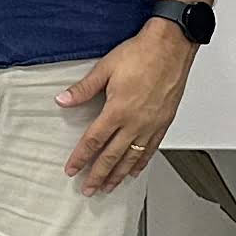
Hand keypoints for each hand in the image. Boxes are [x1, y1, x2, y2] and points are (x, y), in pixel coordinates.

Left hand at [57, 21, 190, 195]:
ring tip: (109, 187)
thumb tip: (64, 100)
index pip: (94, 141)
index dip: (81, 158)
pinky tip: (135, 171)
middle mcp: (135, 122)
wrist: (171, 46)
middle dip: (98, 175)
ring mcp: (151, 125)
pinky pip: (150, 150)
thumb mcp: (106, 68)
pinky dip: (141, 163)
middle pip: (112, 156)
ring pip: (132, 158)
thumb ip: (84, 89)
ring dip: (118, 175)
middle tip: (89, 189)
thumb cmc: (142, 54)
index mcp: (118, 110)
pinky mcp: (163, 122)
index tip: (72, 170)